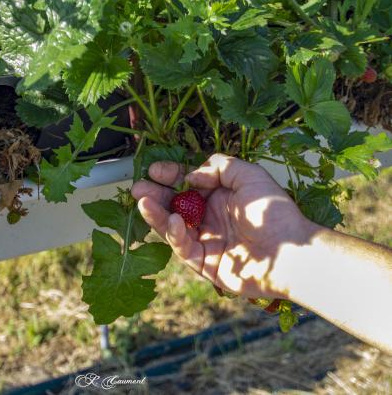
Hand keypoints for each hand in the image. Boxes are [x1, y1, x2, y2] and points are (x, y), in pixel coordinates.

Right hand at [131, 154, 315, 299]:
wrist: (290, 252)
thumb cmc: (273, 212)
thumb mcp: (249, 175)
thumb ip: (219, 166)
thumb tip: (191, 175)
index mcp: (220, 195)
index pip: (188, 183)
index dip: (171, 175)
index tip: (154, 169)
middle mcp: (211, 216)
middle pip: (176, 204)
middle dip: (156, 195)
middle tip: (139, 188)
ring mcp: (207, 239)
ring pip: (174, 226)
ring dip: (157, 214)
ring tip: (143, 201)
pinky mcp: (205, 262)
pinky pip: (184, 247)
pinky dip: (176, 234)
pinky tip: (175, 221)